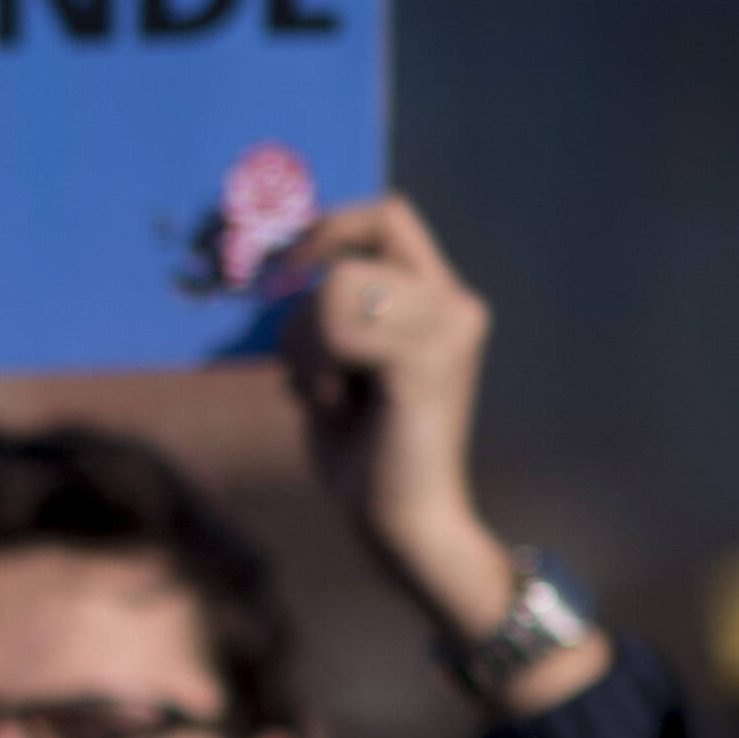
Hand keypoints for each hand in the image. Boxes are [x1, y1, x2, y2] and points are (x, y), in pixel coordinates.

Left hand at [276, 196, 504, 626]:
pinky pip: (337, 331)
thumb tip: (289, 260)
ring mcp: (449, 327)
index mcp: (438, 299)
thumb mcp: (337, 366)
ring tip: (331, 398)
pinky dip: (315, 372)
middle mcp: (456, 304)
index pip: (388, 216)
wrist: (401, 522)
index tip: (282, 268)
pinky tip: (338, 409)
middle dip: (299, 324)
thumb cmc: (362, 453)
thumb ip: (329, 313)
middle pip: (344, 264)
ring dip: (305, 352)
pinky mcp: (427, 359)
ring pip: (333, 293)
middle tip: (313, 382)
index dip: (328, 227)